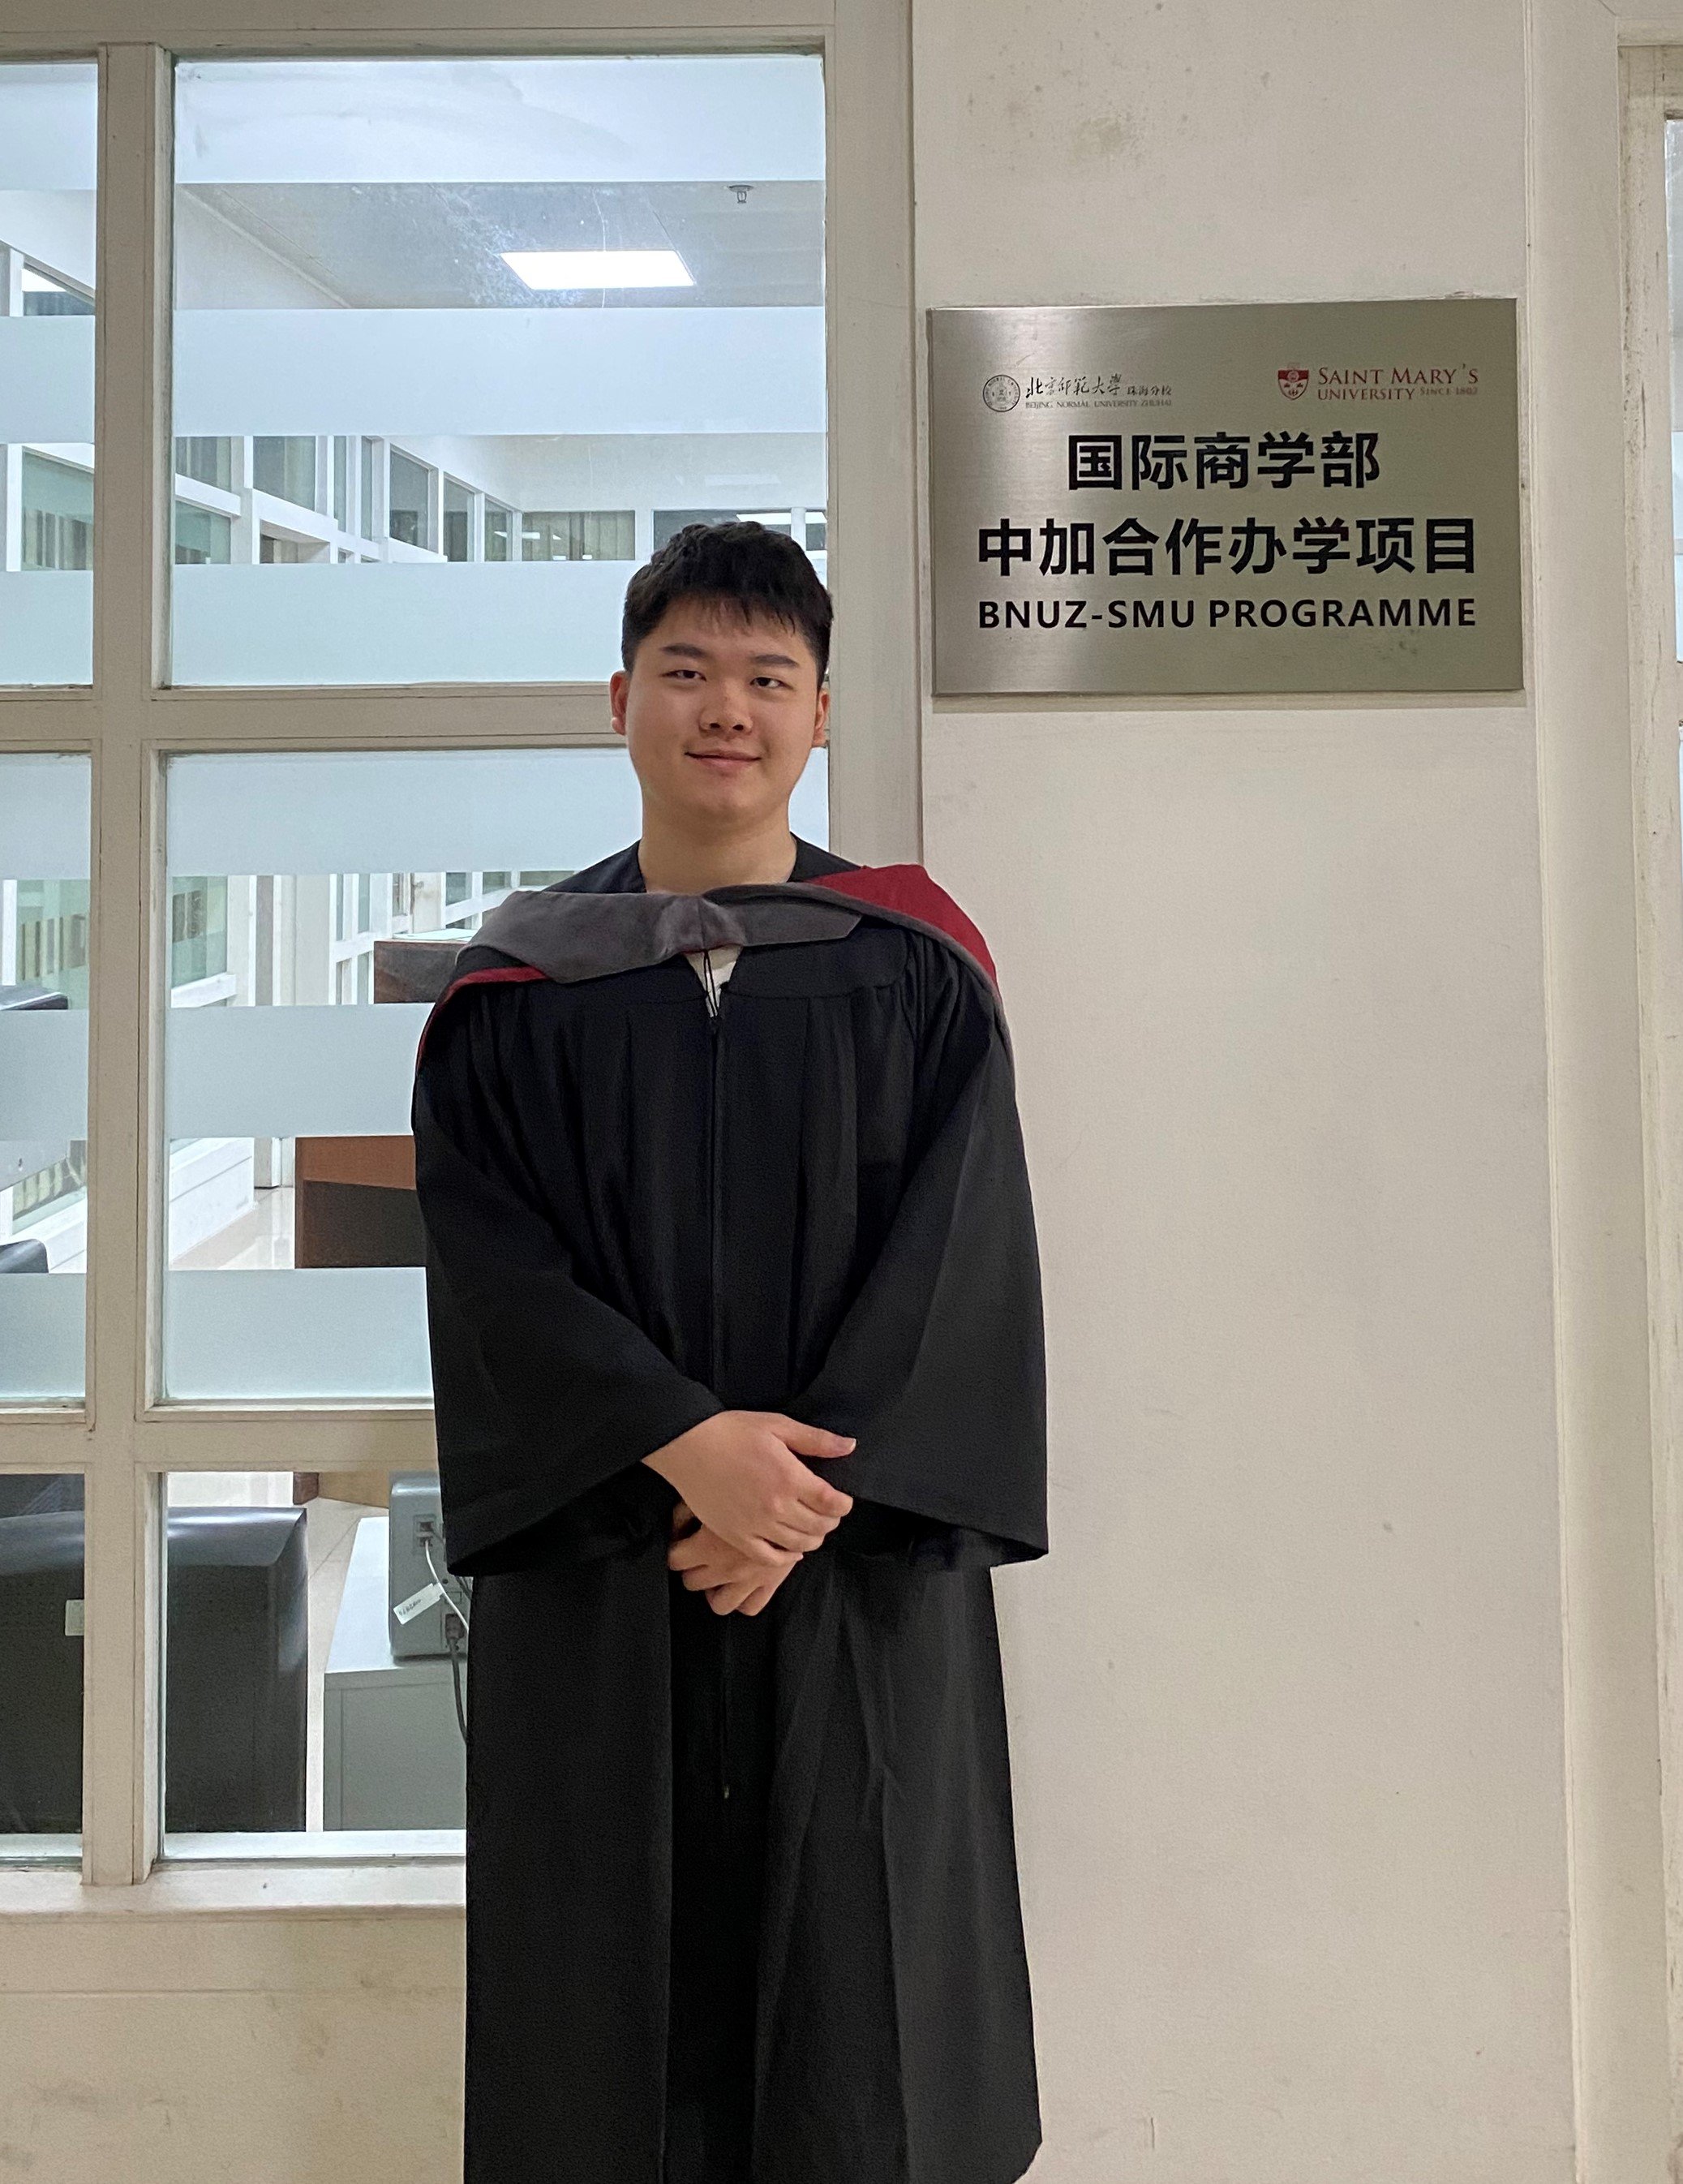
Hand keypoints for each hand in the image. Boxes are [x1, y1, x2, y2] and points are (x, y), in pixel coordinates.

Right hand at [643, 1410, 854, 1566]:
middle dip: (830, 1521)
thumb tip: (849, 1446)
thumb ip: (816, 1440)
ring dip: (813, 1539)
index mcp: (790, 1478)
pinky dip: (786, 1558)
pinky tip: (790, 1549)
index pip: (832, 1504)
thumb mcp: (778, 1426)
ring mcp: (755, 1525)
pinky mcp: (736, 1536)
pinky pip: (769, 1558)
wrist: (688, 1445)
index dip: (843, 1505)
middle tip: (828, 1514)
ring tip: (812, 1528)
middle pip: (819, 1527)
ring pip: (799, 1545)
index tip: (842, 1501)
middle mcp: (776, 1506)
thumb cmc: (732, 1431)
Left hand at [667, 1503, 801, 1615]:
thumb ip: (686, 1513)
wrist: (793, 1498)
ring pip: (719, 1604)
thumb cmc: (748, 1490)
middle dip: (692, 1569)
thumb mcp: (711, 1494)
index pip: (674, 1560)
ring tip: (718, 1574)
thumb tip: (676, 1527)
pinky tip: (741, 1583)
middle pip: (691, 1582)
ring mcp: (748, 1580)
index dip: (675, 1549)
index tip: (681, 1541)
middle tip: (698, 1555)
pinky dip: (743, 1599)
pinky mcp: (770, 1583)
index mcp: (707, 1546)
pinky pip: (750, 1607)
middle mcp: (725, 1568)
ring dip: (715, 1590)